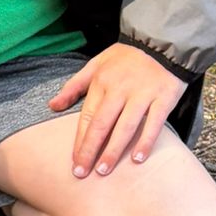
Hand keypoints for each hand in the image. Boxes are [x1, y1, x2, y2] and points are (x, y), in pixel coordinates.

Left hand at [49, 43, 186, 177]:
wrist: (162, 41)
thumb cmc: (126, 57)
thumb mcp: (96, 64)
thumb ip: (74, 86)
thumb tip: (52, 106)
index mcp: (102, 83)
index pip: (87, 118)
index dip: (80, 141)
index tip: (74, 163)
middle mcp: (121, 90)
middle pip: (102, 125)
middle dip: (90, 151)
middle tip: (83, 173)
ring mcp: (143, 94)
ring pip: (125, 127)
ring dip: (114, 151)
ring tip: (104, 170)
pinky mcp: (164, 97)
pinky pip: (154, 123)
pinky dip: (146, 141)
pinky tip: (137, 159)